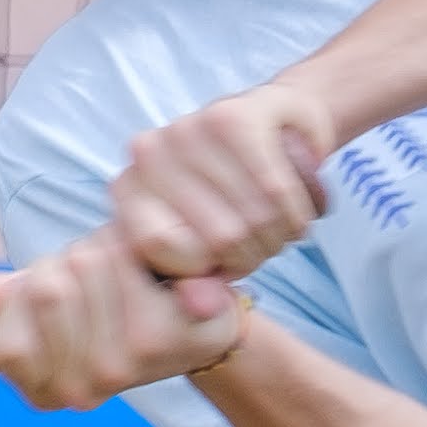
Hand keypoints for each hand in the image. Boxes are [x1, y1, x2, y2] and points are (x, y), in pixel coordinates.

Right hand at [0, 232, 251, 412]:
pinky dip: (129, 250)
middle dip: (64, 268)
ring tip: (124, 276)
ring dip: (98, 255)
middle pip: (41, 292)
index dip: (21, 300)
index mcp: (46, 392)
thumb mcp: (55, 298)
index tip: (57, 297)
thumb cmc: (121, 303)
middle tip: (100, 281)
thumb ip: (11, 298)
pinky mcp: (153, 338)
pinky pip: (116, 262)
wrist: (204, 320)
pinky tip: (149, 272)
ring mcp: (116, 368)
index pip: (3, 344)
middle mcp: (80, 391)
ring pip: (77, 271)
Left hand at [110, 82, 336, 281]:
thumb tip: (202, 309)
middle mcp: (147, 155)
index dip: (208, 266)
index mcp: (129, 191)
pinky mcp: (233, 117)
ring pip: (253, 217)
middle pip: (218, 240)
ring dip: (283, 231)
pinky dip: (298, 208)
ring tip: (281, 220)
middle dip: (255, 250)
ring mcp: (187, 130)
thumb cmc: (235, 195)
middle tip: (265, 236)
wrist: (279, 122)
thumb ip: (197, 281)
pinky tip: (297, 204)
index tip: (224, 256)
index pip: (161, 252)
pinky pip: (276, 189)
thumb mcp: (207, 247)